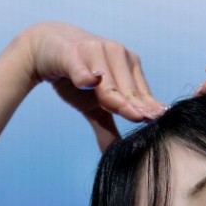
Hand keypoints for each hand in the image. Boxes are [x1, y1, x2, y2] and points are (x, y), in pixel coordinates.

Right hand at [22, 22, 167, 150]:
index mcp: (128, 65)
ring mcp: (95, 51)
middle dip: (135, 108)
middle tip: (146, 122)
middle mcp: (116, 53)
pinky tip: (90, 81)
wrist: (46, 48)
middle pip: (126, 91)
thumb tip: (118, 157)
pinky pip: (80, 67)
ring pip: (108, 83)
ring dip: (115, 99)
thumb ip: (107, 129)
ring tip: (129, 113)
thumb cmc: (77, 76)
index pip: (140, 94)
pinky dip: (84, 75)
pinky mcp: (72, 52)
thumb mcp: (94, 106)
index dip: (148, 110)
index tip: (159, 122)